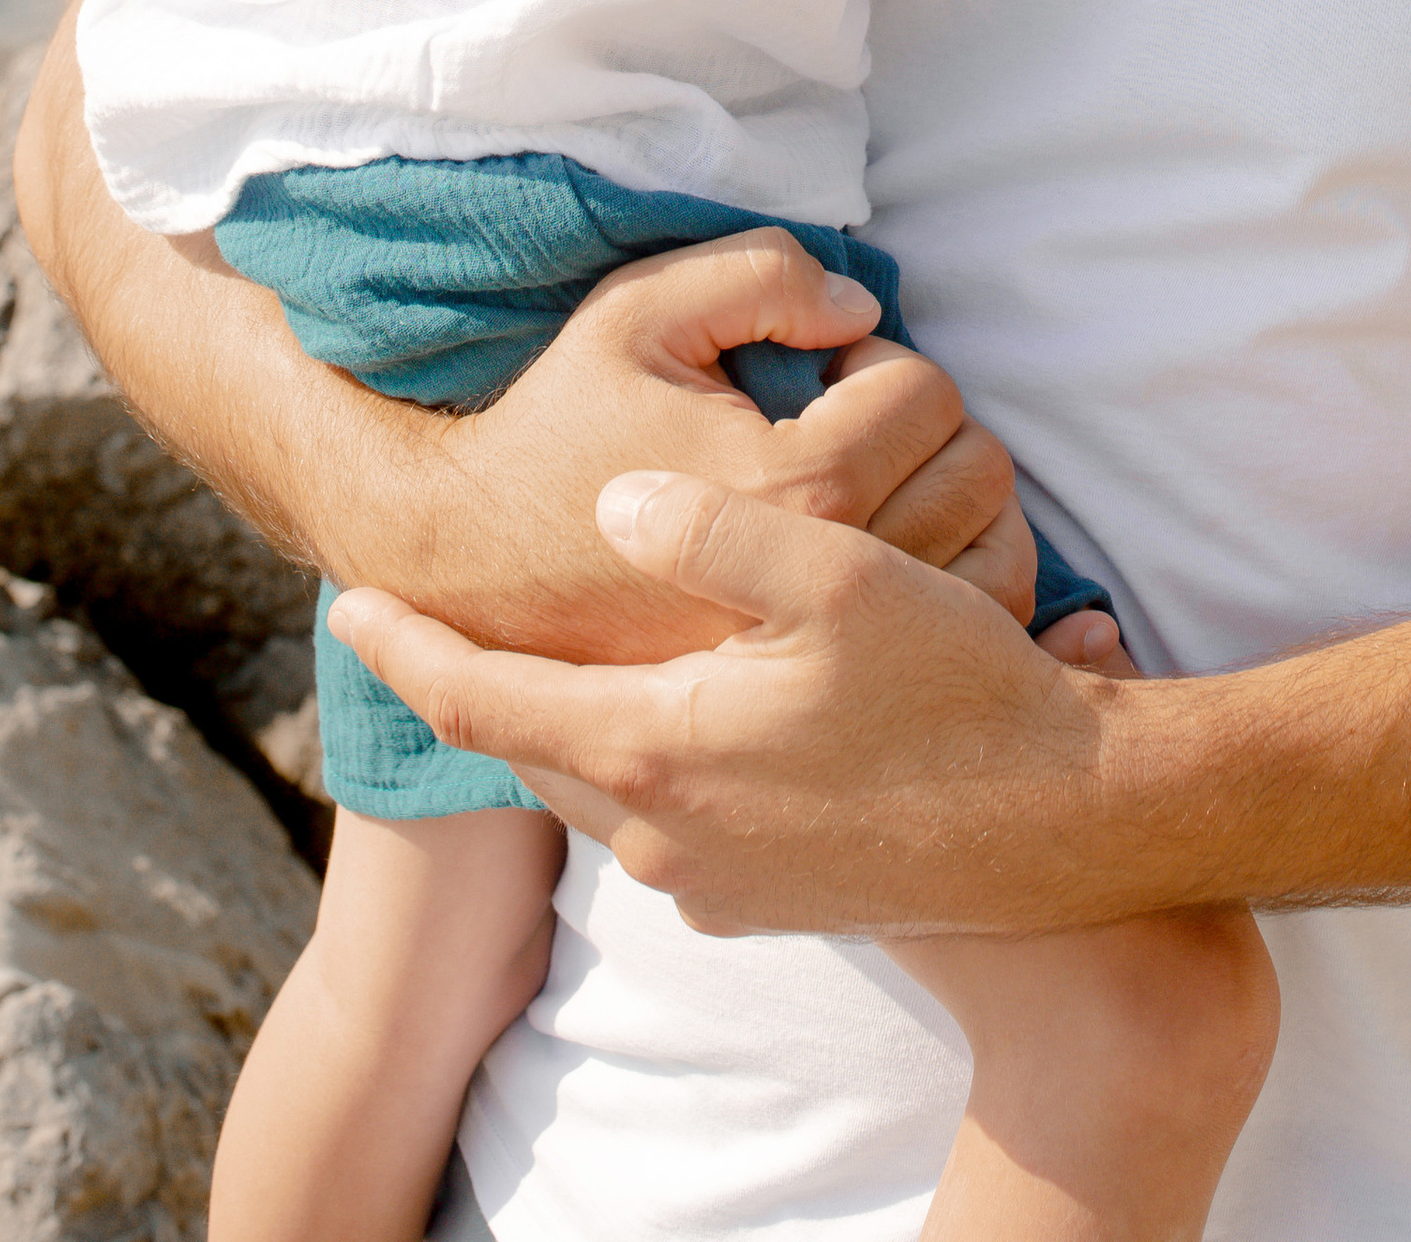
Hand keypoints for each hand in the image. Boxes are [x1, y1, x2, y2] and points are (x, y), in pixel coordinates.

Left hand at [331, 472, 1158, 937]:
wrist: (1066, 827)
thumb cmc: (956, 690)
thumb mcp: (831, 572)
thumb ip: (704, 530)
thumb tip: (606, 506)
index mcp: (658, 752)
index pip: (484, 705)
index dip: (409, 653)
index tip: (344, 608)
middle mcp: (667, 838)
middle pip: (536, 749)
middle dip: (484, 683)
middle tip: (436, 620)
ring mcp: (717, 886)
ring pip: (607, 785)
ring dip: (576, 719)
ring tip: (561, 651)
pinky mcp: (769, 904)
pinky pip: (670, 820)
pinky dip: (648, 757)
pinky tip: (684, 707)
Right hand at [403, 238, 1037, 663]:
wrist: (468, 571)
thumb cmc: (554, 429)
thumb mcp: (636, 312)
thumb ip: (760, 274)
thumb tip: (861, 306)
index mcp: (794, 490)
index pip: (925, 397)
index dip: (877, 362)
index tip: (821, 374)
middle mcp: (827, 591)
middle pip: (974, 474)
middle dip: (923, 430)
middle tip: (847, 424)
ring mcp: (832, 664)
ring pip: (986, 556)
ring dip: (949, 500)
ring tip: (866, 484)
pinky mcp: (820, 706)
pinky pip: (956, 635)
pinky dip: (956, 579)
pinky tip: (885, 554)